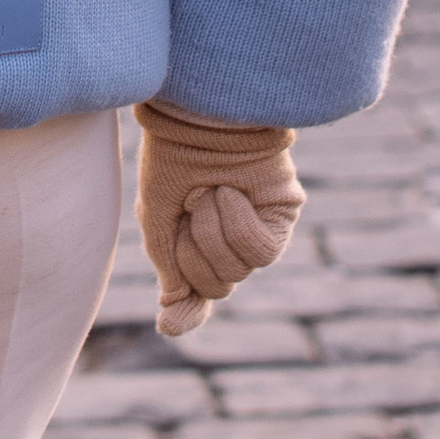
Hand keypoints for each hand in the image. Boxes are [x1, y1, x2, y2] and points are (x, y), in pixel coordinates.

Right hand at [135, 107, 302, 338]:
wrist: (198, 112)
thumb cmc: (173, 155)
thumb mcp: (157, 216)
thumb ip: (169, 270)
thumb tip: (171, 326)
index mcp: (198, 238)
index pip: (199, 290)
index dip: (187, 310)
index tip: (170, 324)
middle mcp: (231, 240)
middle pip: (216, 285)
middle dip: (194, 249)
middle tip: (189, 206)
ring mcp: (259, 229)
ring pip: (237, 270)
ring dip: (213, 231)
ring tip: (211, 192)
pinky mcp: (282, 215)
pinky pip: (262, 251)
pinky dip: (239, 224)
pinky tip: (231, 195)